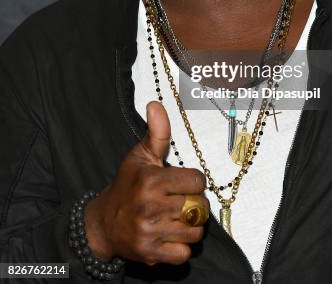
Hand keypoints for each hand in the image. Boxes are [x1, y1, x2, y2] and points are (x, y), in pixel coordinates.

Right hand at [83, 101, 207, 265]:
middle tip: (177, 201)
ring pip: (195, 232)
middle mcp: (151, 207)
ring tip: (174, 218)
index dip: (193, 181)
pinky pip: (185, 254)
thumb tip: (156, 104)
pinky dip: (180, 247)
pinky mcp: (151, 254)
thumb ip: (157, 132)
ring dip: (189, 226)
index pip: (197, 181)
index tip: (180, 182)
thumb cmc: (127, 186)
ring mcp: (151, 233)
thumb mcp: (140, 156)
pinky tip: (169, 235)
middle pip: (199, 207)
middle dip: (192, 204)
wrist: (104, 223)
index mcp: (152, 181)